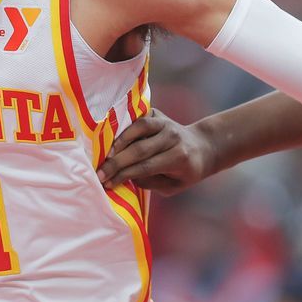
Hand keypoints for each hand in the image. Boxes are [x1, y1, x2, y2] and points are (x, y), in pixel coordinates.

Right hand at [95, 109, 214, 194]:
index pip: (146, 167)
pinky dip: (124, 128)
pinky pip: (138, 119)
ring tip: (105, 155)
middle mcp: (172, 137)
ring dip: (118, 142)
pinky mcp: (158, 114)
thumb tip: (125, 175)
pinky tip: (112, 139)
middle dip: (116, 163)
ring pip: (138, 128)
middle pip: (139, 149)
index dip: (124, 175)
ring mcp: (165, 123)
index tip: (107, 183)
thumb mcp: (172, 186)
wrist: (201, 147)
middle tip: (99, 173)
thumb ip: (150, 182)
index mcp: (178, 157)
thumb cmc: (184, 172)